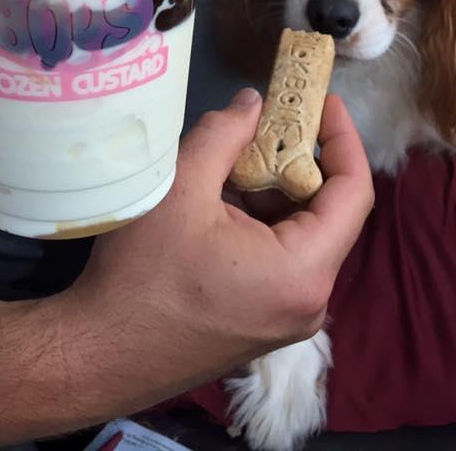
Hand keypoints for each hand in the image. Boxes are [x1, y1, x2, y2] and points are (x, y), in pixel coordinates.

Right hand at [55, 89, 373, 417]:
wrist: (100, 354)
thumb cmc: (141, 273)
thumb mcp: (180, 188)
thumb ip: (223, 135)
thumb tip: (252, 103)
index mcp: (304, 270)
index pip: (355, 193)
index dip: (344, 138)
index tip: (324, 100)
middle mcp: (310, 300)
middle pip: (328, 213)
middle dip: (299, 160)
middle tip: (266, 121)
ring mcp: (287, 317)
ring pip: (301, 234)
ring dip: (275, 190)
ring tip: (232, 159)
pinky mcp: (263, 323)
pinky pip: (281, 258)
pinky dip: (262, 220)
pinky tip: (221, 200)